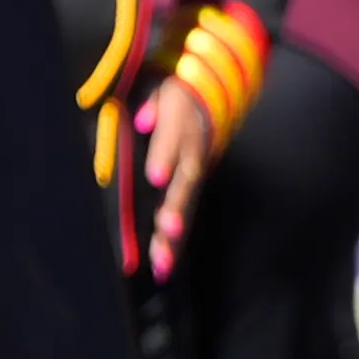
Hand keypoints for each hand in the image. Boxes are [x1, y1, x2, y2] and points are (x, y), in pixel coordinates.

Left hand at [136, 75, 222, 278]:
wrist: (215, 97)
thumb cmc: (180, 95)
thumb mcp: (166, 90)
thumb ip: (155, 106)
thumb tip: (143, 122)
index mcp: (183, 124)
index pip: (174, 139)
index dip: (165, 157)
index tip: (155, 177)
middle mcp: (193, 153)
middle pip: (185, 183)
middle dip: (175, 208)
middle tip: (168, 229)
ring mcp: (195, 174)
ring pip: (186, 207)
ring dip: (174, 236)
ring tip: (161, 262)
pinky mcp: (193, 188)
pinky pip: (184, 215)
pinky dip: (174, 242)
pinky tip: (161, 267)